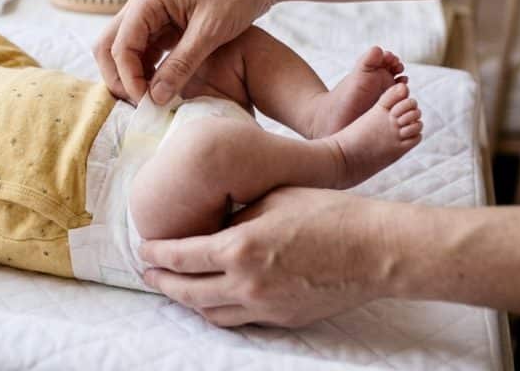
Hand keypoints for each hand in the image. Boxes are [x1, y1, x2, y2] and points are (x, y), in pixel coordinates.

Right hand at [94, 0, 272, 104]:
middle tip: (139, 104)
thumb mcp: (211, 31)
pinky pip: (144, 48)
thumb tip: (155, 98)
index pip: (121, 46)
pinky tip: (163, 86)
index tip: (147, 103)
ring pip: (124, 48)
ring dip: (132, 74)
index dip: (129, 78)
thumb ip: (181, 64)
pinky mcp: (164, 21)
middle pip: (110, 46)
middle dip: (119, 77)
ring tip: (152, 99)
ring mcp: (151, 11)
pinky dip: (147, 69)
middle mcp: (142, 3)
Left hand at [140, 188, 394, 327]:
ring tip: (176, 287)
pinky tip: (215, 299)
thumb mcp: (272, 199)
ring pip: (210, 313)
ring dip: (188, 301)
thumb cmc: (328, 213)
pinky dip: (219, 311)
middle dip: (162, 282)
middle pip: (187, 291)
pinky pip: (240, 320)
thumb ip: (236, 215)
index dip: (157, 253)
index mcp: (239, 249)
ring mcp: (265, 306)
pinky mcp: (283, 318)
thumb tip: (212, 223)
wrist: (376, 250)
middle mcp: (245, 284)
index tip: (144, 248)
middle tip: (148, 272)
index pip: (180, 257)